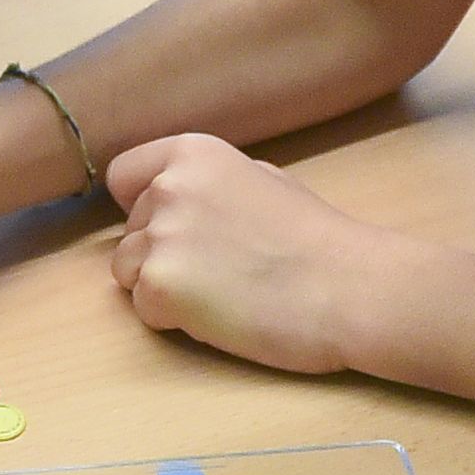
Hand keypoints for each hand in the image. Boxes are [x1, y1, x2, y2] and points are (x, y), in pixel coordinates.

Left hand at [99, 134, 405, 377]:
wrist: (350, 288)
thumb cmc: (317, 240)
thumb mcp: (262, 180)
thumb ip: (208, 184)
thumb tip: (174, 195)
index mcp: (192, 154)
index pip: (124, 177)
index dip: (142, 206)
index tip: (173, 227)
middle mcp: (167, 187)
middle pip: (129, 232)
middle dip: (162, 253)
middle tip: (220, 270)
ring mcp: (161, 237)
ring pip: (129, 272)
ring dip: (163, 287)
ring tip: (222, 293)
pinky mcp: (160, 287)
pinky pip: (143, 309)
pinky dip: (173, 319)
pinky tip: (222, 313)